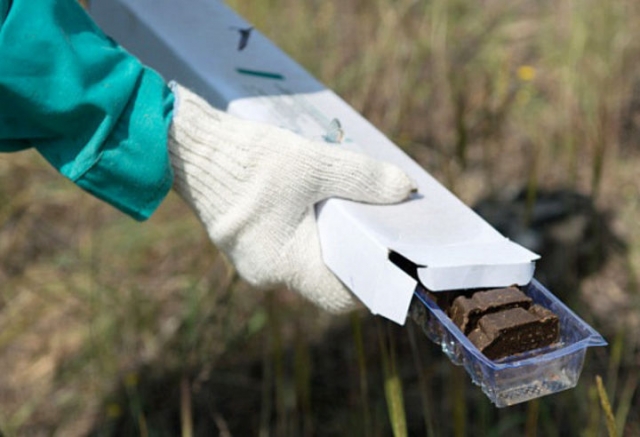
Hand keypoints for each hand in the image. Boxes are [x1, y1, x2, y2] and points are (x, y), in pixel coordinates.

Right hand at [167, 84, 414, 312]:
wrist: (189, 146)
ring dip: (326, 236)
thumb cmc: (249, 159)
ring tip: (345, 205)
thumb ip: (362, 177)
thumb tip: (406, 189)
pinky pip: (284, 244)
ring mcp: (250, 258)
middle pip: (323, 275)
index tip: (390, 257)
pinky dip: (304, 228)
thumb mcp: (313, 164)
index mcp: (284, 263)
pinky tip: (312, 200)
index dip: (369, 281)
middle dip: (350, 250)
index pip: (339, 296)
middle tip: (374, 222)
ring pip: (302, 258)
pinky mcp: (243, 241)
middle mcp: (265, 272)